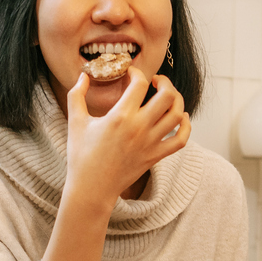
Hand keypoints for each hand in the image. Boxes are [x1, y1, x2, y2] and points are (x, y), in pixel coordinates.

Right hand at [64, 67, 190, 206]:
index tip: (130, 73)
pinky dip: (186, 126)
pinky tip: (181, 118)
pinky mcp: (155, 156)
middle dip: (164, 82)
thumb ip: (76, 95)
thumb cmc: (81, 156)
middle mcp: (139, 128)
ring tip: (167, 96)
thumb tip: (83, 76)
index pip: (140, 83)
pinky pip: (181, 139)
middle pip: (167, 95)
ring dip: (176, 100)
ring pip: (177, 115)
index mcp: (120, 117)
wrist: (92, 188)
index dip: (136, 72)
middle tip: (155, 81)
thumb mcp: (75, 122)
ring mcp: (150, 143)